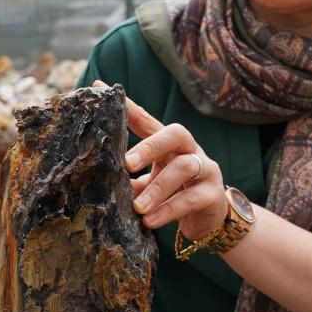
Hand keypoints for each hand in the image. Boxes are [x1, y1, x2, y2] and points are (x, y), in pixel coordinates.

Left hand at [93, 80, 226, 240]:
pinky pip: (192, 198)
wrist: (209, 221)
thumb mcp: (150, 184)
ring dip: (158, 188)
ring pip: (184, 167)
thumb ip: (130, 180)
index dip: (128, 108)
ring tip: (138, 207)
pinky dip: (169, 210)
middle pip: (174, 133)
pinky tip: (150, 221)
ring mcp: (205, 169)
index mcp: (170, 145)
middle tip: (127, 164)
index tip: (102, 90)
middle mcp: (189, 150)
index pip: (148, 122)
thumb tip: (98, 181)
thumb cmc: (175, 195)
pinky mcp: (213, 194)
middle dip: (150, 146)